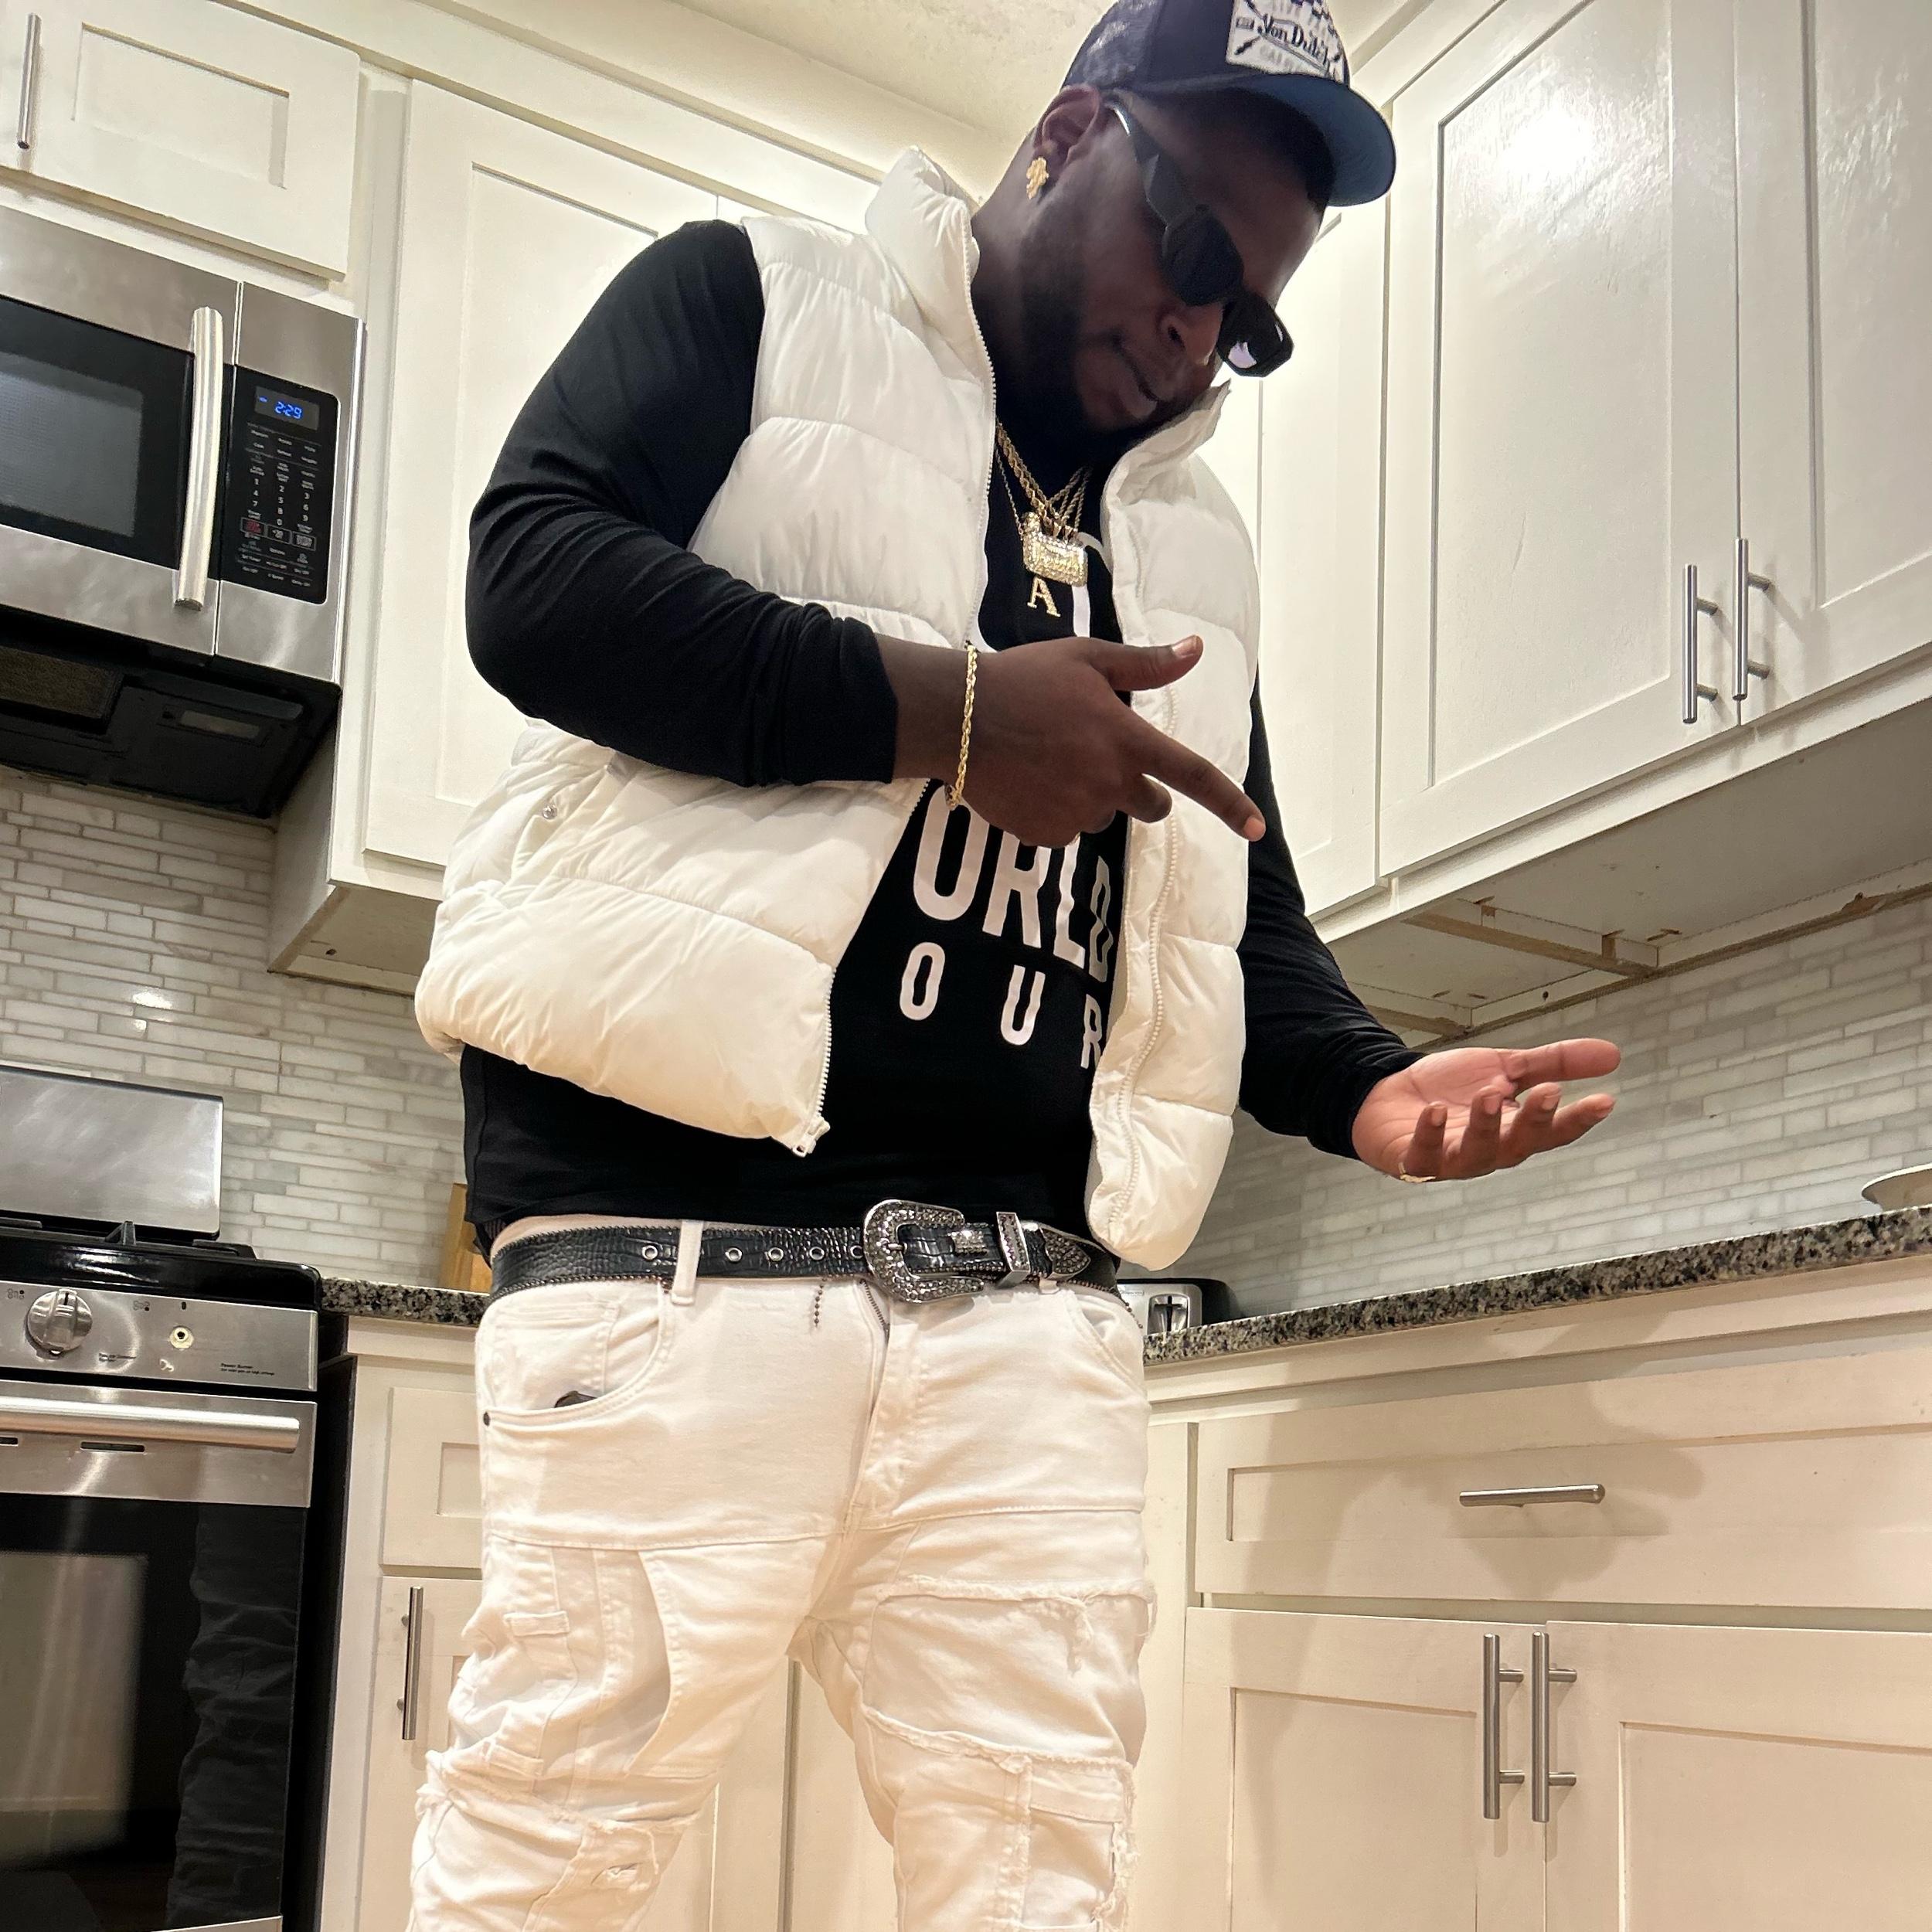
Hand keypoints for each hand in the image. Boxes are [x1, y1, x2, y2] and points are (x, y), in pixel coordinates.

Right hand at [880, 633, 1263, 848]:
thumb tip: (1197, 650)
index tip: (1258, 829)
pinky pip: (1063, 830)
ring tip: (1047, 760)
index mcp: (1128, 740)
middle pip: (1151, 806)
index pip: (1193, 776)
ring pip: (1101, 814)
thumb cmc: (1024, 679)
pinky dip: (1053, 811)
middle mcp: (1109, 784)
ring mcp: (1077, 813)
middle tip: (1100, 758)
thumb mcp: (1088, 659)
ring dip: (1088, 795)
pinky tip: (1027, 781)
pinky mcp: (1044, 835)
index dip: (1230, 804)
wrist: (956, 719)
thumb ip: (1146, 664)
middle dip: (1140, 791)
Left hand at [1351, 1039, 1621, 1180]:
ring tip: (1490, 1094)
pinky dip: (1429, 1135)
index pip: (1553, 1131)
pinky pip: (1423, 1156)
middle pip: (1518, 1145)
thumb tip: (1613, 1055)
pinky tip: (1435, 1110)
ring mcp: (1449, 1159)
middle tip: (1550, 1092)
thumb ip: (1554, 1063)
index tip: (1605, 1100)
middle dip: (1535, 1121)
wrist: (1386, 1095)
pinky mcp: (1411, 1160)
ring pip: (1475, 1153)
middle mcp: (1487, 1151)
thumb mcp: (1505, 1068)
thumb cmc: (1450, 1090)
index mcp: (1513, 1131)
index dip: (1579, 1119)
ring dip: (1485, 1126)